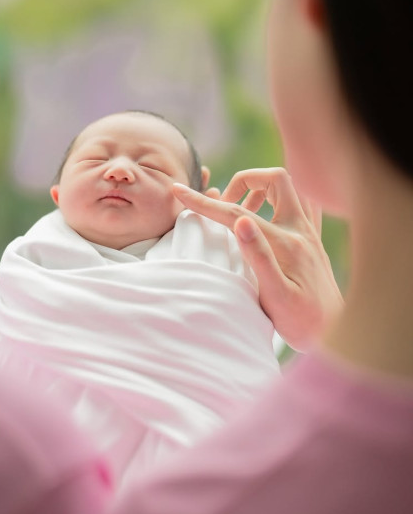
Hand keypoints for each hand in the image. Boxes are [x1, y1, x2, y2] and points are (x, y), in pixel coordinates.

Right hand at [173, 168, 342, 350]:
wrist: (334, 333)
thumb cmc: (301, 321)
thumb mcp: (275, 296)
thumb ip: (258, 256)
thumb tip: (242, 221)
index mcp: (285, 243)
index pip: (237, 213)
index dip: (205, 202)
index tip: (179, 191)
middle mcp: (301, 230)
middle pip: (274, 180)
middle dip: (244, 181)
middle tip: (227, 206)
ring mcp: (310, 231)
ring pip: (291, 187)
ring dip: (263, 188)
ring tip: (244, 212)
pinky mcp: (314, 238)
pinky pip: (304, 202)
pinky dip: (282, 199)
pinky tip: (269, 214)